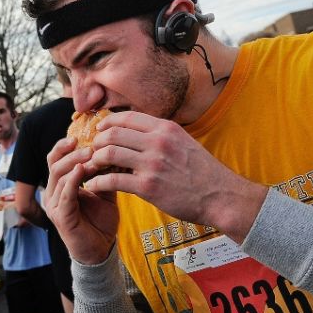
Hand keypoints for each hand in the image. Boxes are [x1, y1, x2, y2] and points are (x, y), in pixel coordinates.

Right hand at [44, 137, 118, 264]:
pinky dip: (73, 181)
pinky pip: (65, 195)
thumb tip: (116, 150)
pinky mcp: (61, 217)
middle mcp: (53, 193)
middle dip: (71, 152)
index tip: (80, 135)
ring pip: (58, 176)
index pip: (55, 159)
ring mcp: (54, 205)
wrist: (101, 251)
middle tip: (90, 145)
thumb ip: (105, 174)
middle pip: (54, 164)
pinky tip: (82, 171)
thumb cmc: (100, 222)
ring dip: (75, 164)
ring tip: (91, 156)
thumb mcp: (105, 192)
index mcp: (60, 186)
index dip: (64, 146)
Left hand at [80, 111, 266, 241]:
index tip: (100, 131)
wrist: (221, 196)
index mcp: (166, 128)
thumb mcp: (183, 142)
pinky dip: (97, 182)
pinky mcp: (148, 187)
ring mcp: (153, 164)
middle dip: (97, 141)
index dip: (107, 123)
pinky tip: (93, 185)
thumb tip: (135, 132)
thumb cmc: (202, 172)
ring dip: (94, 160)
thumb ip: (160, 135)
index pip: (126, 117)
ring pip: (109, 153)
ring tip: (92, 166)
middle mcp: (158, 142)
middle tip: (92, 150)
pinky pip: (112, 180)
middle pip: (113, 133)